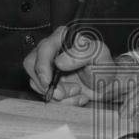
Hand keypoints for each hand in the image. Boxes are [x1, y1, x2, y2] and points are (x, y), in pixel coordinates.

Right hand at [23, 26, 138, 103]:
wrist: (107, 84)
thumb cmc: (104, 66)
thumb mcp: (100, 56)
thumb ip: (82, 53)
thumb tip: (59, 61)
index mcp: (63, 37)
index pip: (43, 48)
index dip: (42, 66)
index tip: (48, 82)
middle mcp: (52, 50)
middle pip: (31, 65)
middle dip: (46, 84)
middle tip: (63, 94)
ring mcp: (48, 66)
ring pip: (36, 82)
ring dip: (57, 94)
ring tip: (77, 92)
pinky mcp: (48, 82)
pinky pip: (44, 94)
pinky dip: (60, 101)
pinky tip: (75, 97)